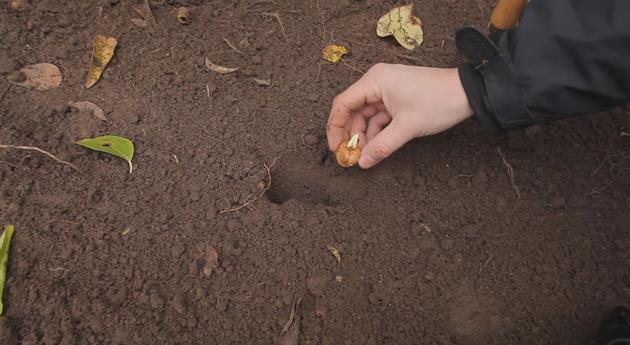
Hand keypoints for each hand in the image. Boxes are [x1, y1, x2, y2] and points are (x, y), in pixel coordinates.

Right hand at [326, 64, 473, 168]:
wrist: (468, 93)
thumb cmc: (438, 102)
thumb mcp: (407, 128)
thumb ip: (382, 146)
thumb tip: (362, 162)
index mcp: (375, 81)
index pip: (343, 104)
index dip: (335, 128)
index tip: (336, 148)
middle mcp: (377, 82)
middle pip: (352, 110)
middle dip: (350, 134)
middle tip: (349, 156)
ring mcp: (387, 89)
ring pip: (365, 115)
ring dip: (364, 135)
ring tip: (364, 155)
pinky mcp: (396, 97)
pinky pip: (379, 115)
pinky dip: (376, 131)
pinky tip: (376, 147)